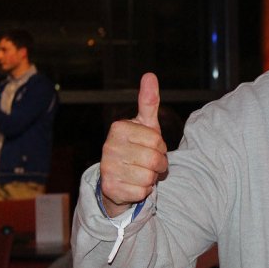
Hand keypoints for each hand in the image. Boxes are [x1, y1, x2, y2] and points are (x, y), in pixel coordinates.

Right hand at [99, 72, 166, 215]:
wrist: (119, 177)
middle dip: (158, 164)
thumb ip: (149, 101)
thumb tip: (150, 74)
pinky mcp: (110, 188)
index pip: (158, 141)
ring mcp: (108, 168)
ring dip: (151, 178)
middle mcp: (109, 146)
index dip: (161, 147)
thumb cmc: (137, 147)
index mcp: (119, 128)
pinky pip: (142, 192)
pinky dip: (143, 191)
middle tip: (148, 163)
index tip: (151, 148)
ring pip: (149, 177)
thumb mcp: (146, 125)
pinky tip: (133, 184)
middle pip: (155, 160)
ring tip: (140, 173)